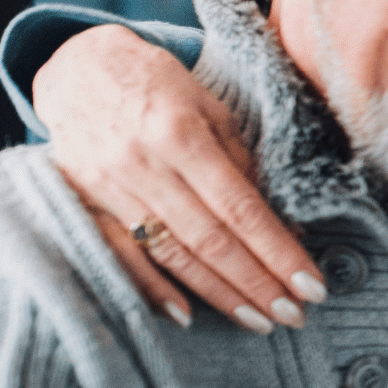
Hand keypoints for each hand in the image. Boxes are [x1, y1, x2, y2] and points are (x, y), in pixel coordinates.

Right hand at [34, 25, 322, 331]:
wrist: (76, 66)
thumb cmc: (158, 85)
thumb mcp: (209, 108)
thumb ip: (240, 164)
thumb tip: (282, 225)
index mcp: (182, 134)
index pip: (241, 208)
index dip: (278, 252)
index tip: (311, 286)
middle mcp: (143, 164)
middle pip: (210, 239)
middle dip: (257, 283)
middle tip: (294, 317)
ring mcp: (107, 187)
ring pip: (171, 254)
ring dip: (218, 294)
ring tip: (258, 321)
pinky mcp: (82, 203)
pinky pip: (118, 255)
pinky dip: (150, 288)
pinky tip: (185, 316)